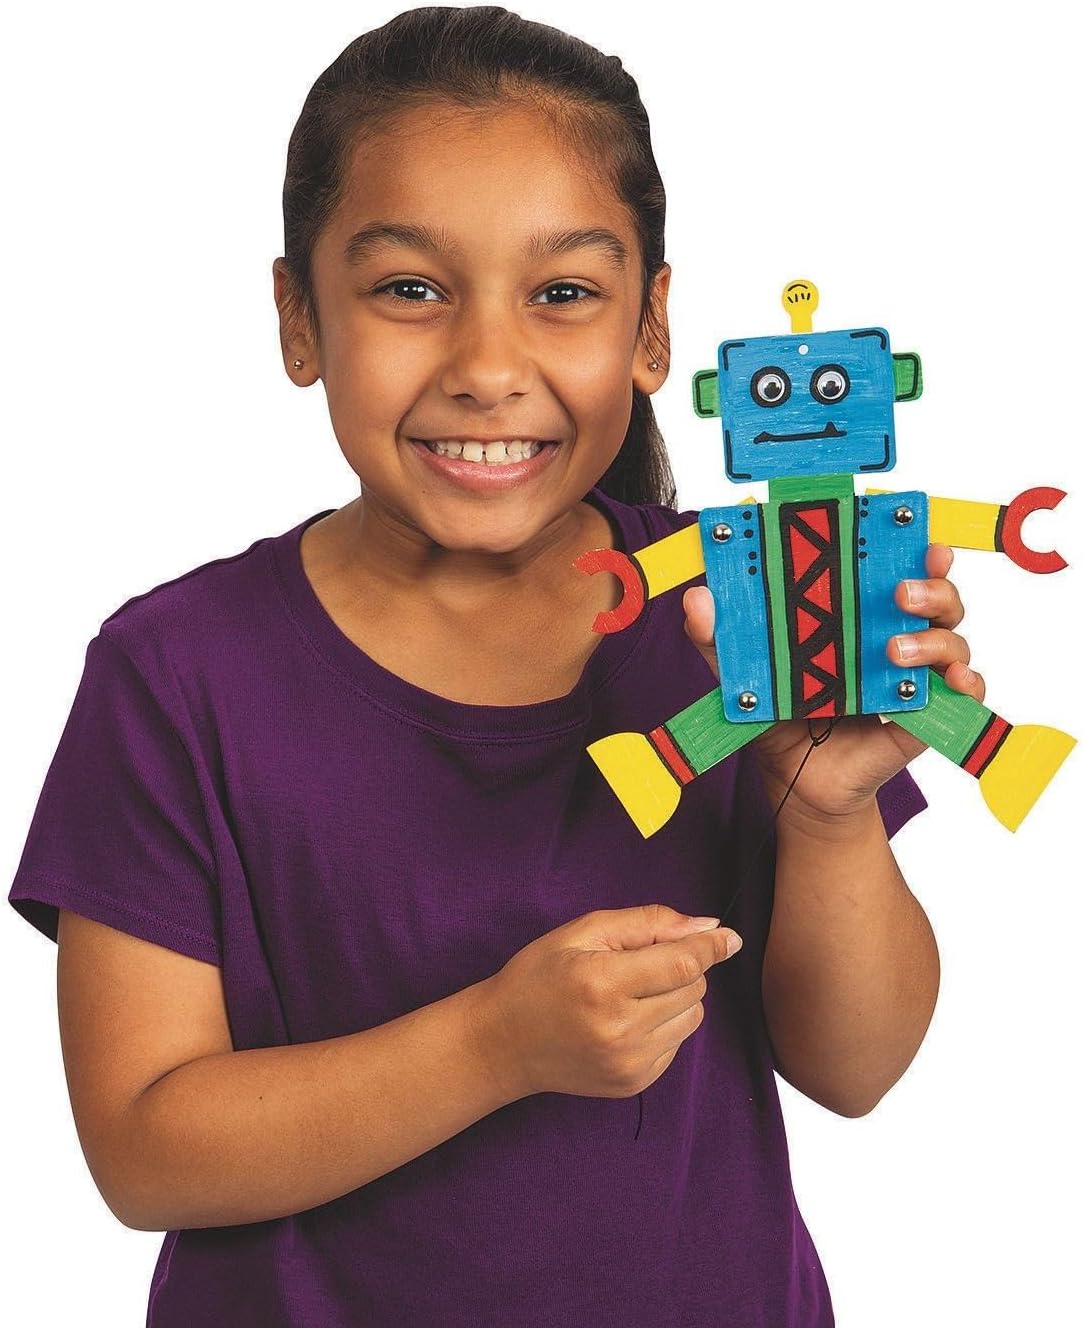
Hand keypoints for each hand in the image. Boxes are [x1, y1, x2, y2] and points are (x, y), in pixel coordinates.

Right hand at [476, 904, 741, 1102]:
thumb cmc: (538, 977)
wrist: (502, 1043)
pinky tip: (627, 1019)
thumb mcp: (581, 933)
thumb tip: (707, 927)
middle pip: (692, 988)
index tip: (731, 936)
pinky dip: (664, 1025)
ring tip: (633, 991)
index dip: (710, 947)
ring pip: (691, 1017)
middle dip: (681, 966)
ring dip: (677, 996)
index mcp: (604, 984)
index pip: (682, 964)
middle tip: (639, 962)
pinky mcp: (633, 1084)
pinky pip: (676, 1044)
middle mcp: (621, 1029)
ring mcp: (629, 1063)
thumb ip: (646, 923)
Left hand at [682, 544, 984, 828]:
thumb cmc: (776, 713)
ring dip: (935, 638)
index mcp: (854, 612)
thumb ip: (717, 636)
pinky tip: (953, 684)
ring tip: (896, 650)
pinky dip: (967, 684)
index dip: (909, 543)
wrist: (794, 779)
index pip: (892, 565)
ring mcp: (914, 674)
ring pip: (952, 638)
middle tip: (900, 592)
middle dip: (930, 584)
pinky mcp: (925, 713)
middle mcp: (893, 633)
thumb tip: (697, 598)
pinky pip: (964, 693)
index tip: (911, 530)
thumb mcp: (740, 670)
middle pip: (935, 594)